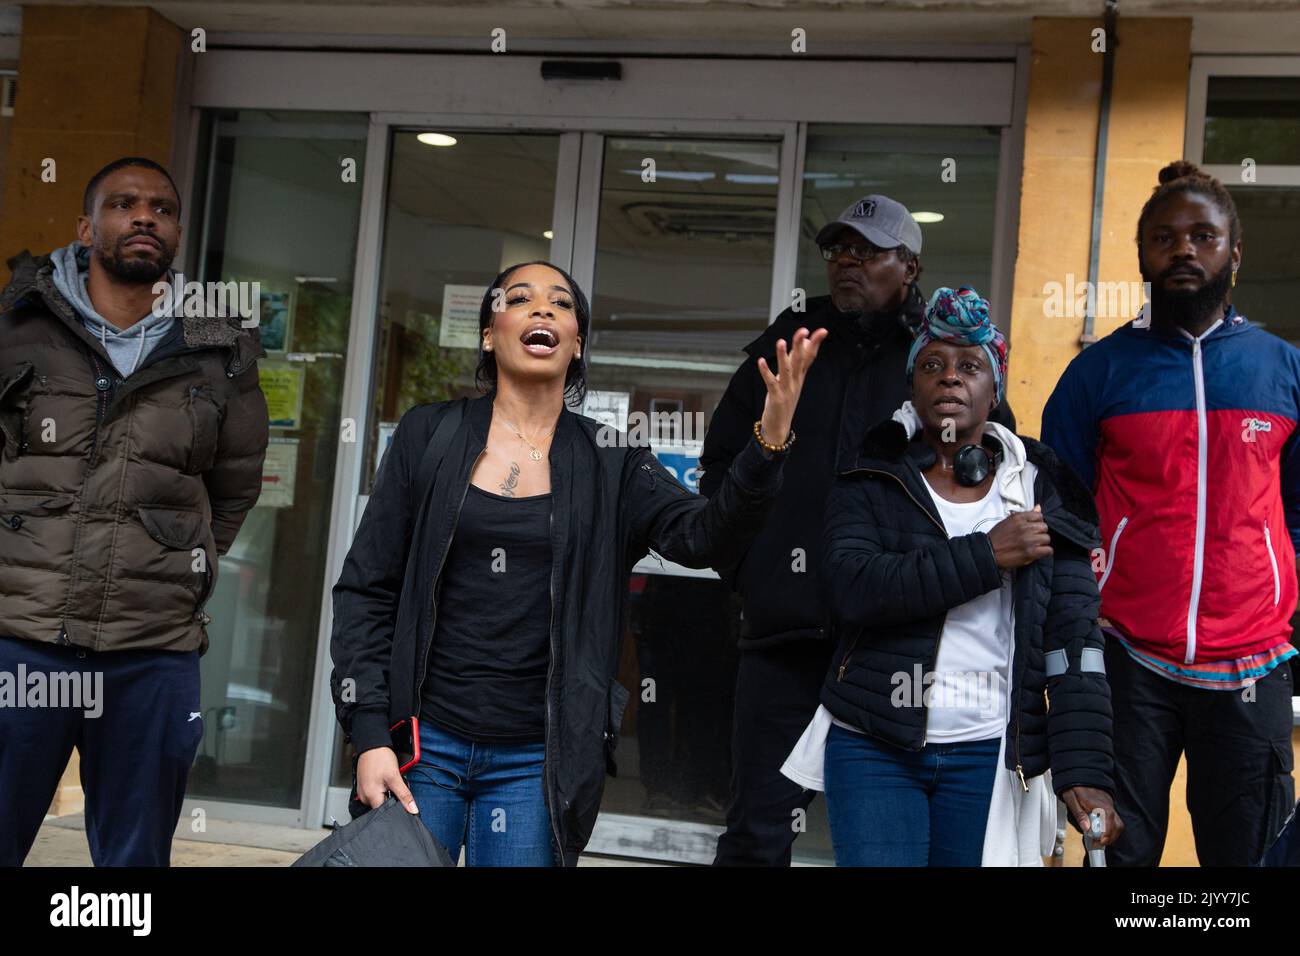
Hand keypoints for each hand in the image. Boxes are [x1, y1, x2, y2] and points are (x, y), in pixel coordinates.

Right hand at [356, 746, 418, 813]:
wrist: (372, 744)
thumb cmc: (380, 758)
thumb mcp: (395, 777)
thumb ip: (404, 795)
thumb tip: (413, 810)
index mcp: (370, 796)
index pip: (385, 812)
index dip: (395, 808)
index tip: (400, 799)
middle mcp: (364, 797)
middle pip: (382, 806)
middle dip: (391, 798)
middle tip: (393, 785)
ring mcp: (362, 792)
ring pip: (378, 799)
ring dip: (386, 793)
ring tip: (387, 780)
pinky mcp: (363, 787)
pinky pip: (374, 793)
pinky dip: (381, 789)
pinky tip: (383, 780)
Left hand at [758, 326, 828, 446]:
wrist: (779, 427)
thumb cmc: (784, 401)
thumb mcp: (792, 380)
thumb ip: (796, 362)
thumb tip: (803, 344)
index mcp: (800, 377)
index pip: (810, 357)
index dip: (816, 344)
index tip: (822, 331)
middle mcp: (796, 381)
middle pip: (800, 361)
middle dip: (801, 345)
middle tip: (804, 331)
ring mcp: (787, 389)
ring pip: (786, 370)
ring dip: (783, 356)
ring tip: (781, 342)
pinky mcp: (776, 397)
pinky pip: (771, 382)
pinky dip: (766, 372)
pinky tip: (761, 361)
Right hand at [986, 505, 1051, 568]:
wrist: (988, 551)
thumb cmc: (997, 537)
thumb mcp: (1009, 521)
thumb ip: (1025, 515)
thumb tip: (1038, 507)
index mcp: (1018, 518)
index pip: (1039, 516)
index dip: (1037, 523)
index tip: (1032, 528)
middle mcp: (1024, 527)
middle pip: (1044, 527)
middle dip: (1040, 533)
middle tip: (1032, 538)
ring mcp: (1028, 540)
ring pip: (1047, 538)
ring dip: (1042, 543)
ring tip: (1034, 545)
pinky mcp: (1030, 552)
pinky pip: (1048, 550)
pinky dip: (1045, 552)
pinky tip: (1038, 552)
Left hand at [1060, 786, 1123, 846]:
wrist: (1080, 775)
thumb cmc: (1075, 786)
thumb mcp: (1071, 799)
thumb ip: (1079, 814)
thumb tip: (1086, 828)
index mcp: (1098, 803)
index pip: (1108, 820)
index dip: (1106, 833)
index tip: (1100, 841)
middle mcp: (1107, 805)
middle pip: (1117, 825)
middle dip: (1110, 837)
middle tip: (1098, 843)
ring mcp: (1110, 806)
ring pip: (1118, 824)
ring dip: (1111, 834)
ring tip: (1099, 840)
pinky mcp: (1109, 808)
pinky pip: (1114, 821)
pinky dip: (1110, 829)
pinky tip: (1100, 832)